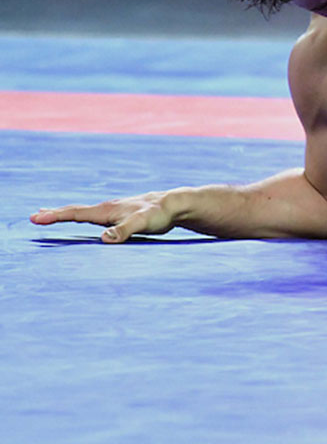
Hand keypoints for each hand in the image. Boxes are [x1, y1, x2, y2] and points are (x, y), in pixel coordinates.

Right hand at [30, 191, 179, 242]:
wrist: (175, 205)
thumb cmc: (159, 214)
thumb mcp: (142, 223)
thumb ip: (124, 231)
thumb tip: (104, 239)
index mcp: (107, 210)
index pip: (76, 213)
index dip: (56, 216)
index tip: (36, 217)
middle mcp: (107, 209)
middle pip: (76, 211)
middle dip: (55, 214)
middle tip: (34, 216)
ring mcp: (113, 211)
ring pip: (84, 212)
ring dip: (66, 213)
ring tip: (50, 214)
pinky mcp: (121, 215)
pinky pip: (95, 216)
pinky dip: (82, 216)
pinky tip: (83, 219)